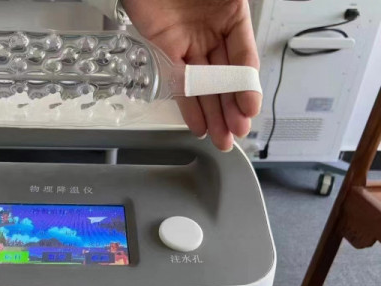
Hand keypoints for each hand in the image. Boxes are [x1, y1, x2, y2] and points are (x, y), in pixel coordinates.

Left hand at [123, 0, 260, 150]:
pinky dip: (187, 104)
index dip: (246, 85)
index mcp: (230, 15)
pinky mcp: (162, 51)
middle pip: (224, 78)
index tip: (248, 108)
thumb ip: (237, 14)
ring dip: (212, 113)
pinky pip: (178, 82)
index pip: (243, 58)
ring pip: (203, 86)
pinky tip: (198, 123)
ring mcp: (186, 43)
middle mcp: (210, 31)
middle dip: (230, 108)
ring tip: (220, 137)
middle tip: (234, 132)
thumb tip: (257, 39)